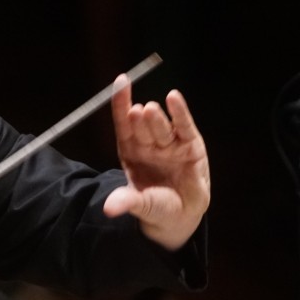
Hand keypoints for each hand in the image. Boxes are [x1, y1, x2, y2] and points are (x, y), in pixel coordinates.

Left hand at [103, 75, 210, 249]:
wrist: (180, 217)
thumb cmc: (155, 206)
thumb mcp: (140, 205)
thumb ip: (126, 202)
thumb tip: (109, 209)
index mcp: (131, 152)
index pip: (123, 123)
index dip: (120, 103)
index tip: (120, 82)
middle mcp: (149, 144)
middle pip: (142, 126)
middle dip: (139, 119)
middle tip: (137, 112)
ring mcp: (170, 143)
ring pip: (161, 127)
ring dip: (156, 119)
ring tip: (150, 112)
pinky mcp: (191, 145)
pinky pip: (184, 126)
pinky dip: (180, 113)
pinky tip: (174, 99)